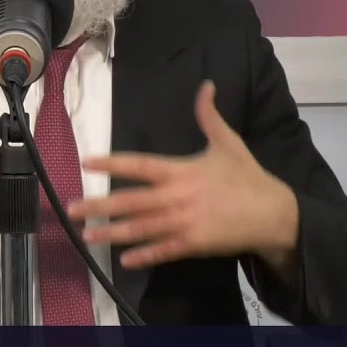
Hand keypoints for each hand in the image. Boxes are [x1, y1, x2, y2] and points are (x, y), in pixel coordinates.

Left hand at [68, 80, 298, 269]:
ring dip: (112, 233)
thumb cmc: (247, 177)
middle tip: (72, 209)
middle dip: (100, 206)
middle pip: (131, 201)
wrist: (274, 213)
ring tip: (86, 235)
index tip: (87, 162)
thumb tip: (206, 86)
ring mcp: (184, 223)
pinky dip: (143, 256)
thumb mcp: (228, 142)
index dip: (112, 163)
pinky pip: (163, 251)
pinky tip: (123, 260)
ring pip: (141, 229)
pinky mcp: (194, 245)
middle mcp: (178, 197)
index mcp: (182, 170)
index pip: (140, 165)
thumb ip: (209, 116)